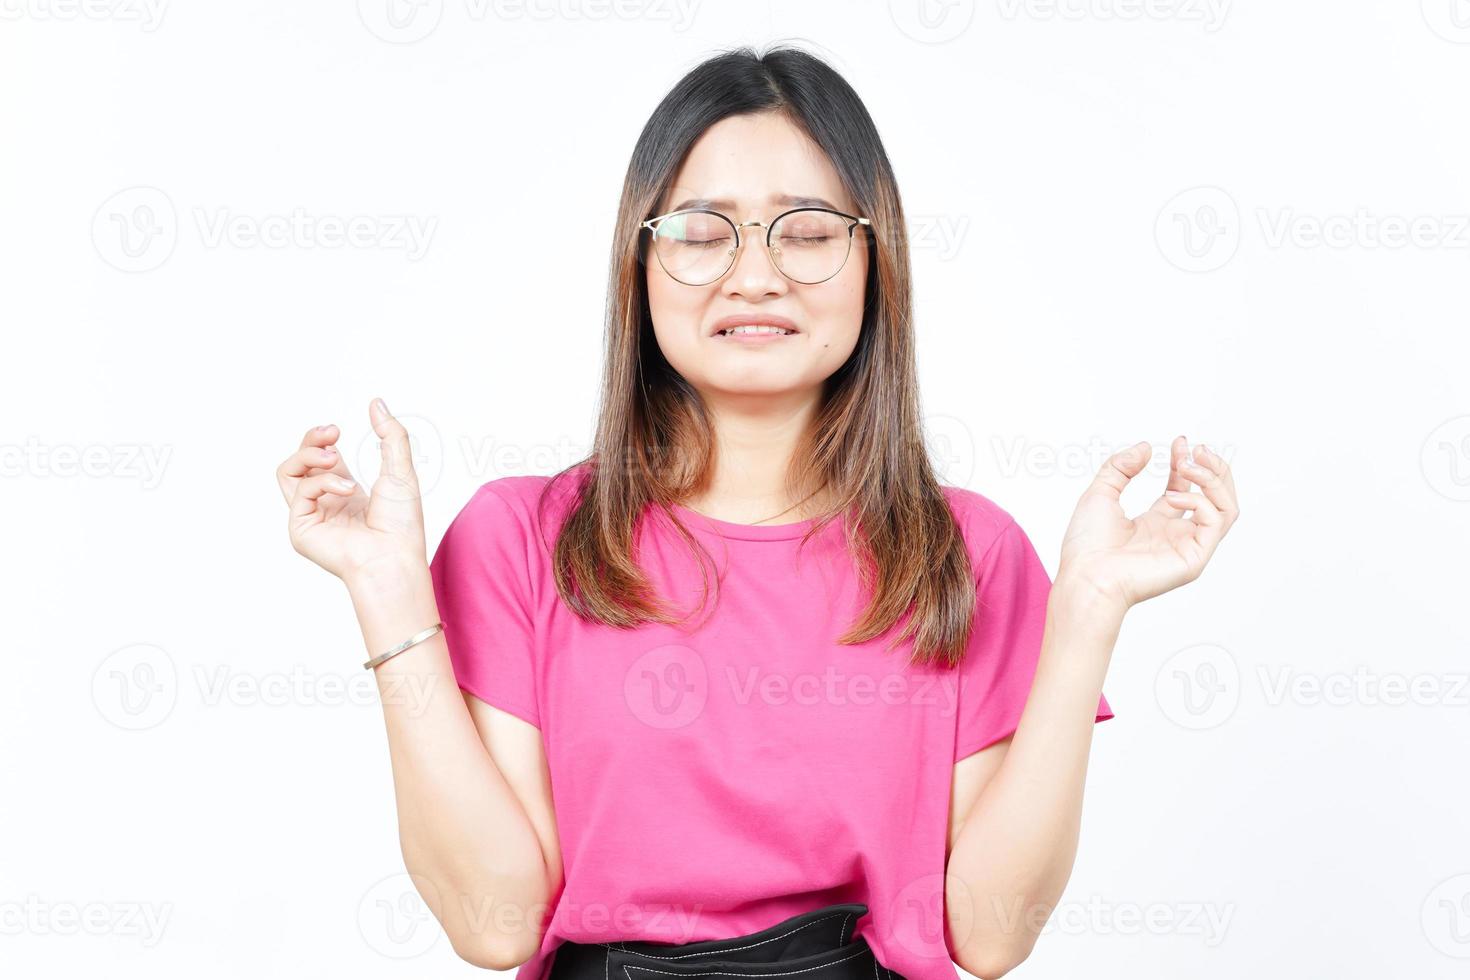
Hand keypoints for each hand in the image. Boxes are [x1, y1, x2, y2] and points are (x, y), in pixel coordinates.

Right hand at [275, 398, 427, 587]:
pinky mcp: (300, 527)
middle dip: (310, 439)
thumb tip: (377, 402)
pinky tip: (346, 489)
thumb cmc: (402, 523)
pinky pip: (299, 490)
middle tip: (332, 432)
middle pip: (298, 460)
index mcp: (345, 491)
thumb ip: (390, 435)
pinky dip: (322, 482)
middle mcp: (324, 502)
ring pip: (287, 472)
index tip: (337, 430)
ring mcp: (310, 515)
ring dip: (308, 455)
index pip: (321, 457)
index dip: (322, 438)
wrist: (395, 557)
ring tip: (333, 457)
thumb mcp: (400, 469)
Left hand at [1057, 436, 1239, 610]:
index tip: (1180, 441)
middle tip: (1196, 449)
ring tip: (1189, 464)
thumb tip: (1146, 447)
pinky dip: (1199, 501)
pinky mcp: (1194, 558)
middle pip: (1216, 497)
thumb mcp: (1100, 494)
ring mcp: (1187, 546)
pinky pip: (1215, 522)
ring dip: (1214, 479)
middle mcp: (1176, 534)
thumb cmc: (1087, 545)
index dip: (1187, 462)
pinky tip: (1172, 497)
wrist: (1086, 576)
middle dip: (1212, 468)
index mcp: (1156, 522)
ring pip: (1226, 508)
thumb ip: (1120, 468)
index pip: (1186, 487)